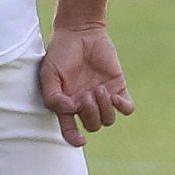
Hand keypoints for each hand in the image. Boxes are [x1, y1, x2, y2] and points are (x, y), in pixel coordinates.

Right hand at [39, 22, 134, 147]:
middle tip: (86, 95)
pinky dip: (123, 107)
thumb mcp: (48, 73)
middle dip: (90, 114)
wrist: (80, 33)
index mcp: (66, 104)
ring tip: (98, 89)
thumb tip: (68, 110)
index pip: (70, 130)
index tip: (80, 141)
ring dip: (104, 108)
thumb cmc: (60, 53)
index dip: (74, 139)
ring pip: (109, 120)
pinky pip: (127, 108)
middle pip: (93, 126)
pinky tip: (114, 97)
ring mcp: (102, 97)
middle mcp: (84, 104)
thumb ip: (52, 96)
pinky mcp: (118, 87)